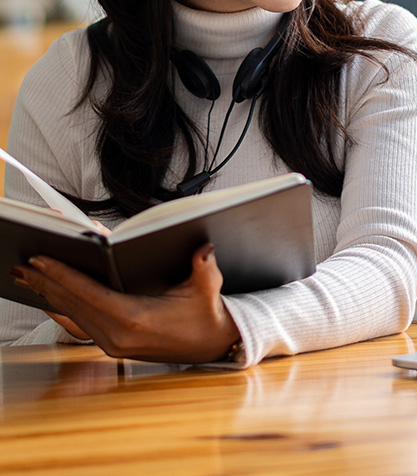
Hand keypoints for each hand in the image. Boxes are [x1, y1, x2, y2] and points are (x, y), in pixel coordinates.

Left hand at [11, 243, 240, 363]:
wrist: (213, 346)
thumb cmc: (207, 316)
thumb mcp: (208, 289)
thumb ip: (205, 268)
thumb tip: (204, 249)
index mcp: (135, 320)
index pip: (89, 293)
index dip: (63, 274)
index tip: (42, 259)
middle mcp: (118, 336)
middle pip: (73, 304)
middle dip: (46, 281)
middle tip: (23, 262)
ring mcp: (113, 343)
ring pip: (72, 314)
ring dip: (49, 294)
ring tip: (28, 276)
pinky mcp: (113, 345)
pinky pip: (79, 326)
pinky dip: (61, 310)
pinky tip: (48, 301)